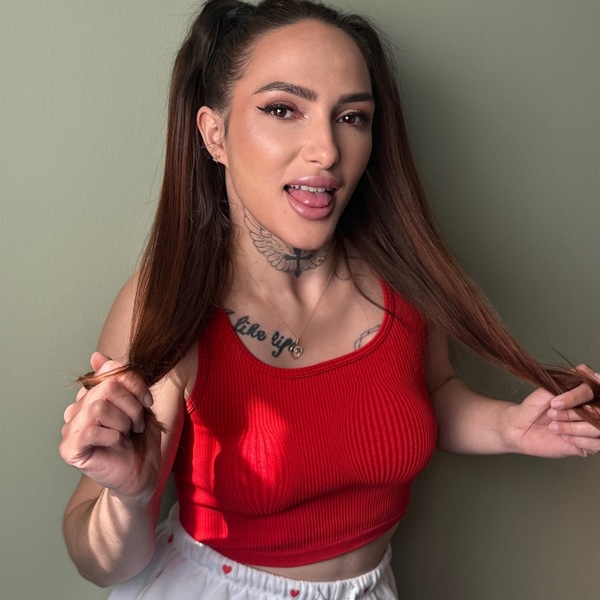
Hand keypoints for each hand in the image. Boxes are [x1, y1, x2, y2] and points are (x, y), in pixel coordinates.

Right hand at [60, 352, 159, 498]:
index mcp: (92, 395)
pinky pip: (91, 430)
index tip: (147, 401)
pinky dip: (112, 435)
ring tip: (128, 433)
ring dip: (123, 421)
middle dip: (132, 405)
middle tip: (138, 422)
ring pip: (98, 407)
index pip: (109, 371)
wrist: (142, 473)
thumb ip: (121, 380)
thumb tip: (96, 355)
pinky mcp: (70, 449)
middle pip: (106, 387)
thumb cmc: (140, 440)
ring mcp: (71, 429)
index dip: (134, 384)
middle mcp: (77, 409)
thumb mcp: (139, 404)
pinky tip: (118, 443)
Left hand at [516, 367, 599, 457]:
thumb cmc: (533, 407)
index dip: (576, 396)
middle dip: (572, 413)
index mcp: (583, 389)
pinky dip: (578, 440)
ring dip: (572, 428)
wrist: (521, 428)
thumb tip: (582, 372)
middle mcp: (592, 405)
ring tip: (553, 426)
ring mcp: (593, 424)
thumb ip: (564, 382)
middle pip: (598, 409)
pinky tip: (564, 437)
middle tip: (551, 414)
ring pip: (598, 427)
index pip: (593, 387)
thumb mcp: (544, 391)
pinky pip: (597, 444)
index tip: (554, 402)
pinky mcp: (592, 442)